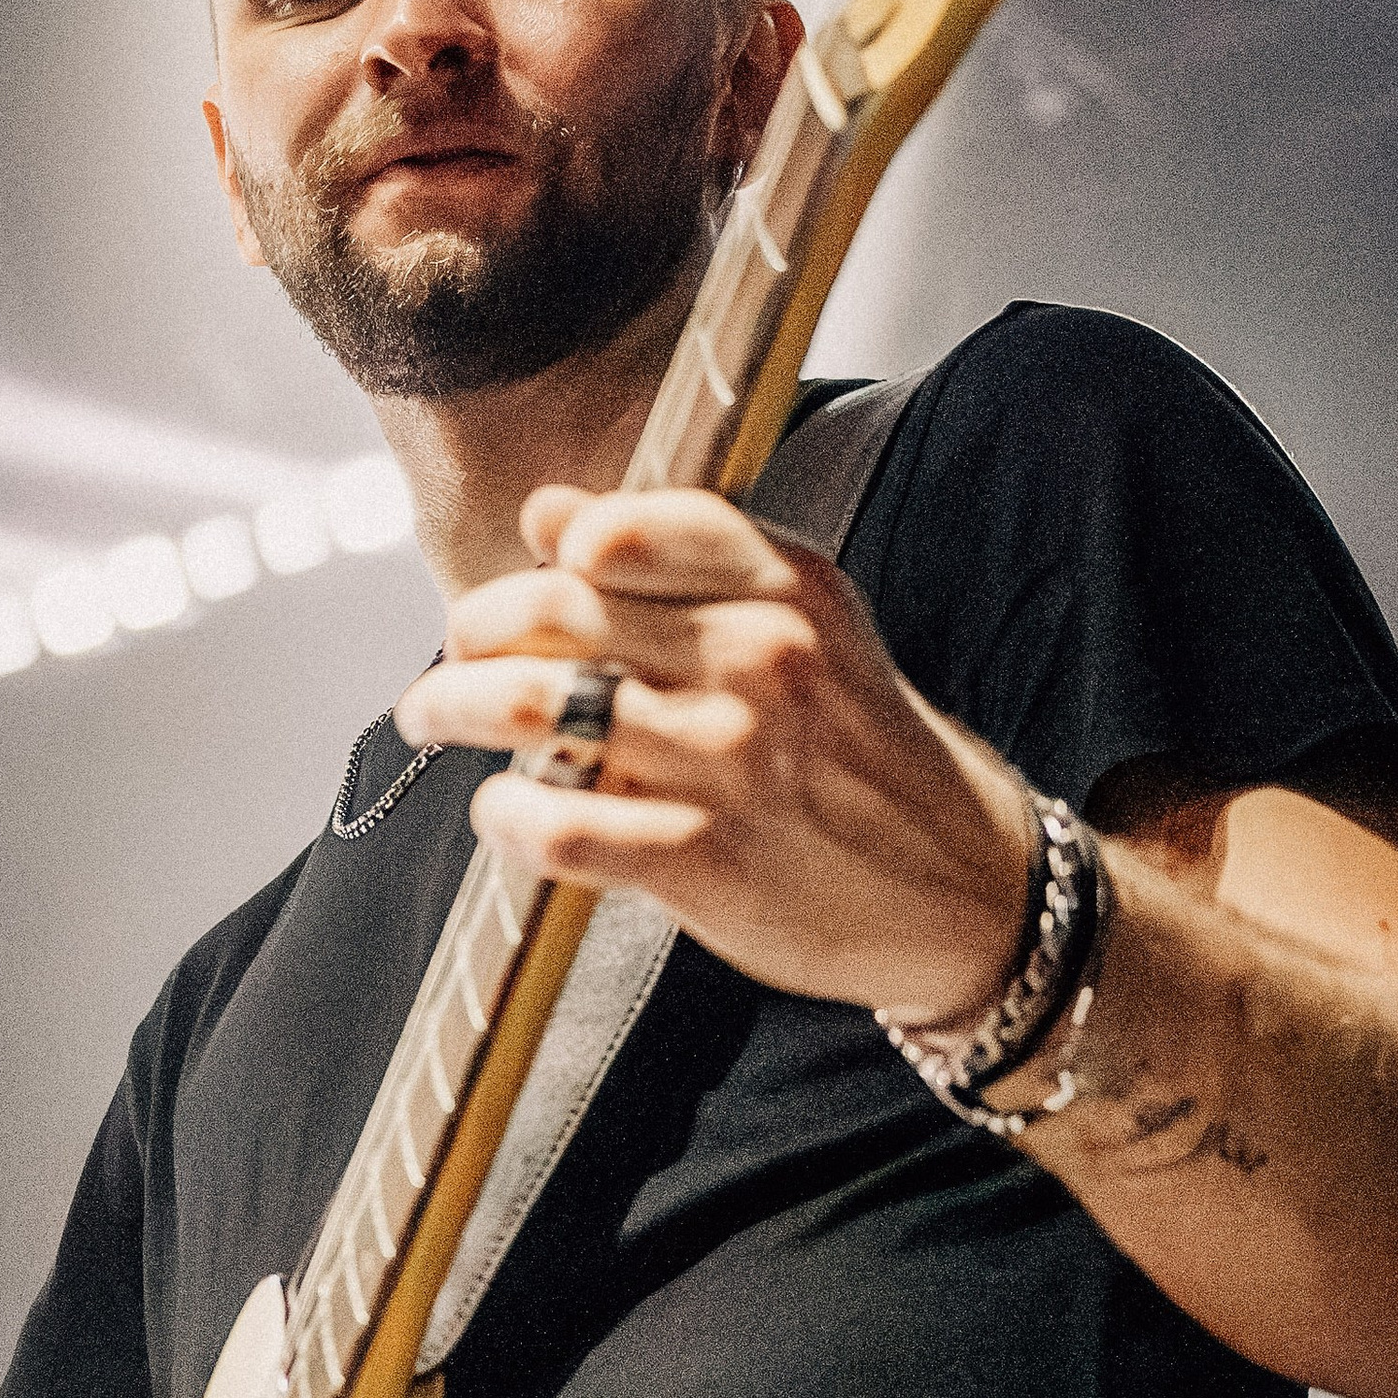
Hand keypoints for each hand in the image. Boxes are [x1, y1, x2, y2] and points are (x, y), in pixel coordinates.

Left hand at [396, 484, 1036, 1024]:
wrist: (964, 888)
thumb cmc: (860, 750)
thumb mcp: (804, 628)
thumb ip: (678, 563)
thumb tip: (548, 510)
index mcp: (787, 588)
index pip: (625, 527)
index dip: (549, 554)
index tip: (522, 589)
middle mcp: (761, 660)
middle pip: (555, 612)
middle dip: (471, 633)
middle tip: (449, 660)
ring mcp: (732, 762)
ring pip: (536, 709)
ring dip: (455, 709)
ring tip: (432, 719)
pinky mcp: (706, 861)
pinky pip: (558, 826)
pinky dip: (504, 817)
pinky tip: (503, 814)